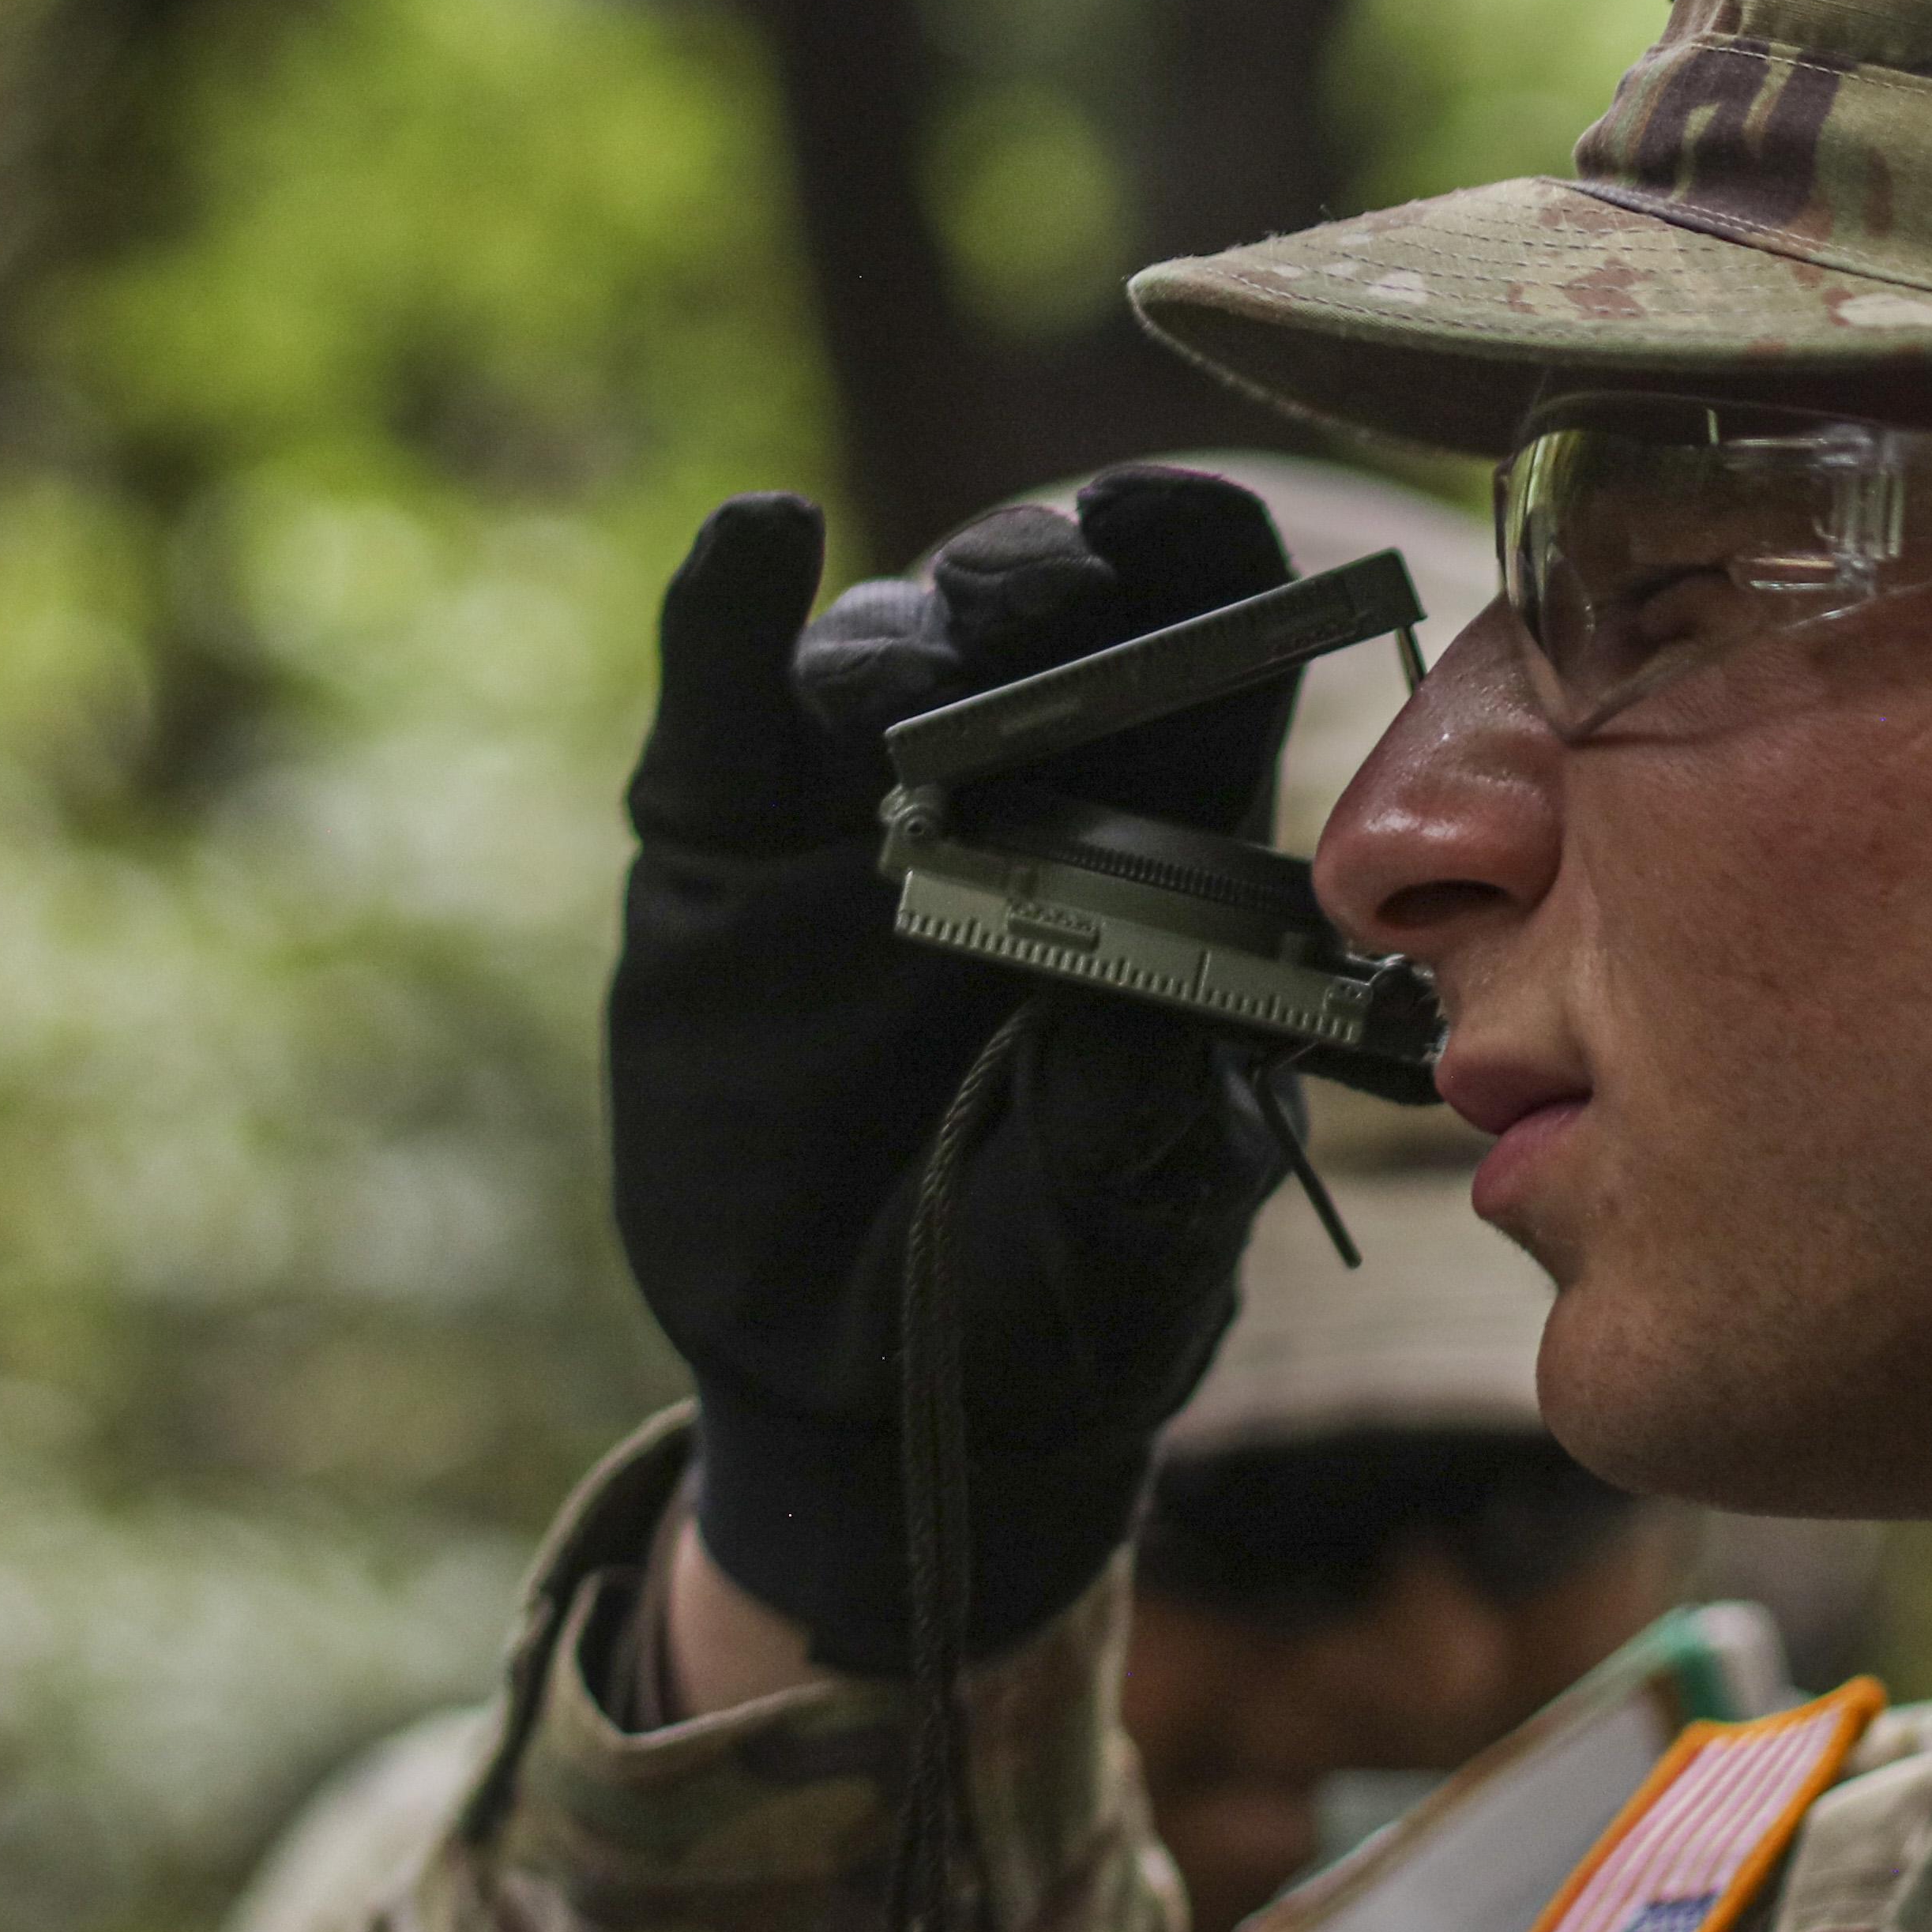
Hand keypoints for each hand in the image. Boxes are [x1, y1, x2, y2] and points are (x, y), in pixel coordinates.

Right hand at [608, 470, 1304, 1670]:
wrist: (870, 1392)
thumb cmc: (1056, 1290)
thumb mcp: (1129, 1229)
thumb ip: (1140, 1130)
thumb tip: (1139, 1026)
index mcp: (1171, 844)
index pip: (1214, 645)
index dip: (1210, 569)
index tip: (1206, 544)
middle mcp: (1021, 791)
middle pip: (1047, 610)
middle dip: (1052, 572)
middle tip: (1056, 590)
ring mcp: (855, 805)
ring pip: (890, 645)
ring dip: (915, 630)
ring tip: (909, 685)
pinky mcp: (721, 847)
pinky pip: (717, 705)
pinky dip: (727, 614)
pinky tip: (757, 539)